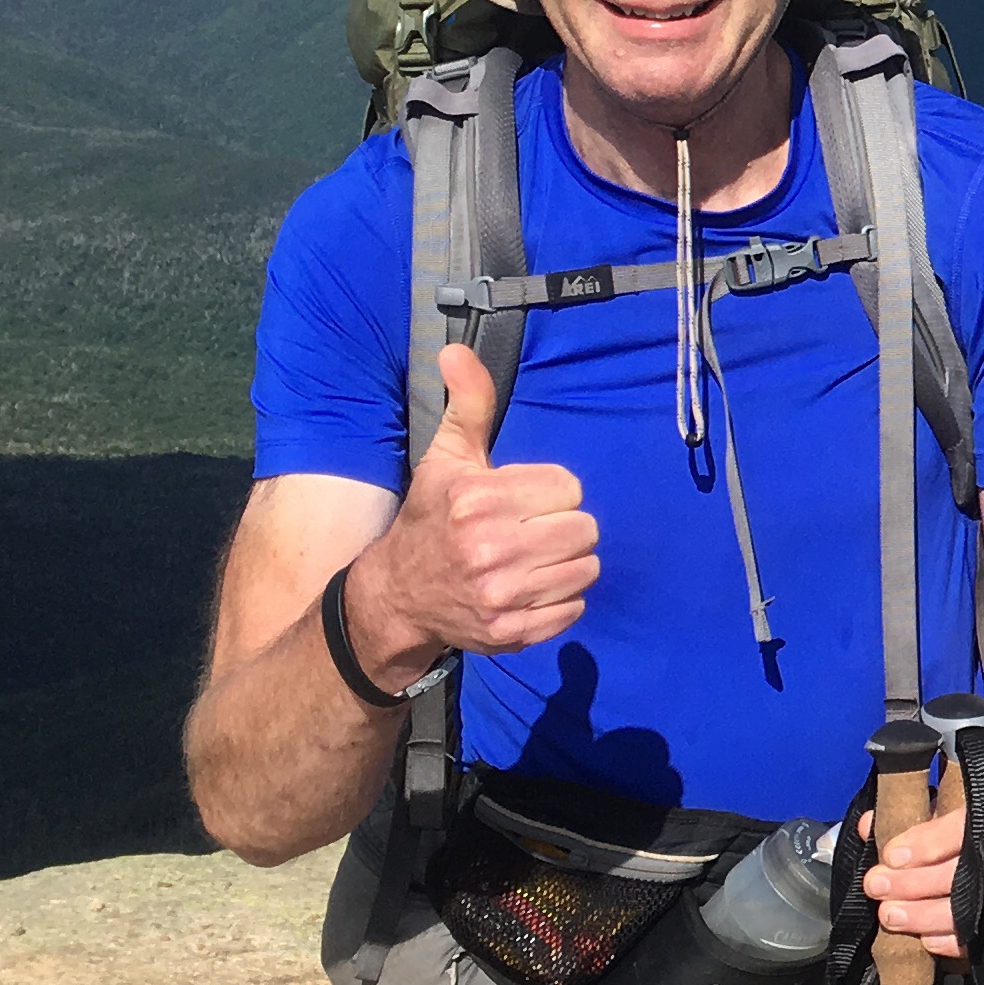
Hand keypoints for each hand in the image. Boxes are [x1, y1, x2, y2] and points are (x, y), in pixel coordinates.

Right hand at [338, 346, 598, 687]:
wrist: (397, 596)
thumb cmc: (432, 518)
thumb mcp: (447, 458)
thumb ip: (468, 405)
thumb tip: (456, 351)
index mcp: (478, 501)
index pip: (569, 487)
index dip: (551, 492)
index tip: (524, 501)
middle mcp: (490, 550)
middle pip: (584, 529)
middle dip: (562, 527)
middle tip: (531, 531)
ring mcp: (502, 596)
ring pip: (586, 568)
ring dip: (567, 563)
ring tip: (532, 559)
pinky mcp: (513, 633)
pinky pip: (576, 607)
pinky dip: (560, 599)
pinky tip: (530, 589)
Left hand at [862, 769, 983, 953]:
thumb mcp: (976, 793)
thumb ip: (926, 810)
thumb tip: (869, 827)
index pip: (961, 828)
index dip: (923, 845)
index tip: (890, 856)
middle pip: (962, 874)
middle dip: (912, 885)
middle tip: (877, 887)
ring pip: (972, 910)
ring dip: (923, 917)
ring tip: (890, 916)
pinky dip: (951, 941)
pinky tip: (924, 937)